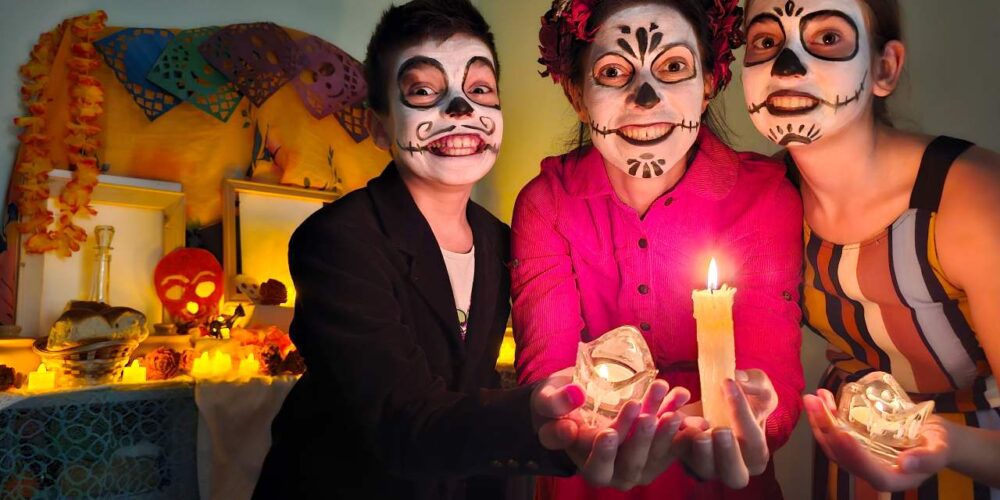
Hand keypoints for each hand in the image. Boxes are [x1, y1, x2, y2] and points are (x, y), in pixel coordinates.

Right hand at [531, 370, 691, 489]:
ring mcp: (640, 464)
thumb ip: (554, 403)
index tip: (608, 433)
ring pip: (657, 452)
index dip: (603, 453)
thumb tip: (575, 395)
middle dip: (641, 439)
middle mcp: (616, 472)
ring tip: (673, 403)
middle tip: (647, 415)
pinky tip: (682, 397)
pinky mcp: (659, 451)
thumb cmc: (558, 405)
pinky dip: (680, 419)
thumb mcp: (546, 400)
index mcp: (587, 465)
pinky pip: (672, 438)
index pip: (598, 466)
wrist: (580, 401)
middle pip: (632, 462)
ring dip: (666, 429)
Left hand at [675, 372, 775, 488]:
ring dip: (696, 451)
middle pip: (733, 473)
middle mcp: (733, 467)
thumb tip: (738, 380)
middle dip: (726, 453)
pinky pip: (676, 453)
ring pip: (702, 468)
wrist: (720, 402)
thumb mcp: (760, 386)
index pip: (753, 442)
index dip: (742, 414)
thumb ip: (755, 384)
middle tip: (720, 431)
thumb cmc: (748, 398)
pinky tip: (668, 418)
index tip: (728, 384)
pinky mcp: (683, 456)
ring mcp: (706, 465)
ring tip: (692, 429)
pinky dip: (672, 438)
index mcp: (756, 454)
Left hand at [803, 389, 949, 491]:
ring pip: (834, 443)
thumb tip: (906, 463)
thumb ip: (927, 459)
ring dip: (820, 420)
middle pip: (843, 455)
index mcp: (892, 478)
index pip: (870, 472)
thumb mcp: (940, 450)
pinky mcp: (855, 442)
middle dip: (825, 429)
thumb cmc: (939, 445)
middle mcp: (870, 470)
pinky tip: (823, 397)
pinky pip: (836, 432)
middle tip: (814, 403)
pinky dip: (827, 415)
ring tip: (813, 397)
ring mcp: (859, 455)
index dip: (854, 456)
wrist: (932, 436)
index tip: (843, 434)